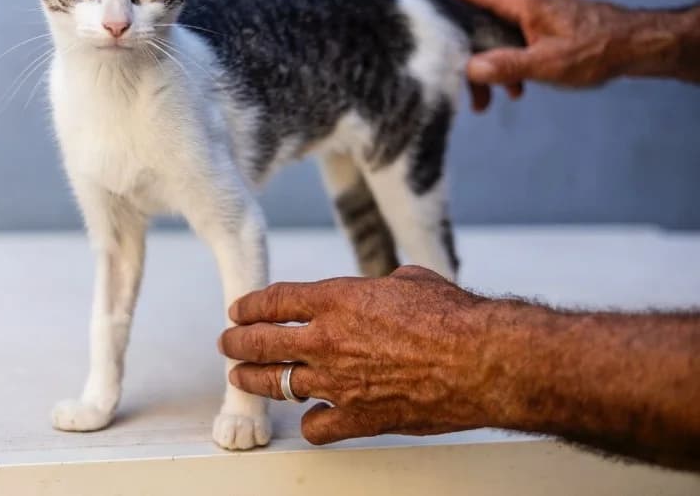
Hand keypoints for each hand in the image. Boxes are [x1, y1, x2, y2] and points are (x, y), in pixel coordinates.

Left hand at [218, 267, 491, 444]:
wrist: (481, 360)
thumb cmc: (453, 317)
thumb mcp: (410, 281)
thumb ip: (383, 286)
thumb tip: (386, 289)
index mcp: (337, 299)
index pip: (275, 301)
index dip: (251, 306)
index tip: (239, 310)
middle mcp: (327, 340)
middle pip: (262, 342)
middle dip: (238, 343)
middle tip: (228, 343)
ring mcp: (339, 382)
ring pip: (278, 384)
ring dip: (255, 380)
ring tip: (241, 378)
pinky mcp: (359, 417)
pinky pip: (317, 427)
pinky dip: (311, 423)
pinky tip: (311, 418)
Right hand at [446, 0, 697, 110]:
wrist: (637, 45)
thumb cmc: (598, 48)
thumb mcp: (549, 63)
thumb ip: (507, 65)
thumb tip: (469, 68)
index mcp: (517, 1)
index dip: (439, 5)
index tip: (426, 32)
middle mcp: (518, 3)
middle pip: (472, 19)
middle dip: (462, 53)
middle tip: (461, 86)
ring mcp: (527, 15)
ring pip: (490, 36)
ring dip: (484, 67)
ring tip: (487, 100)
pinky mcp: (537, 29)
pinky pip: (507, 43)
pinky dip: (504, 66)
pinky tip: (515, 90)